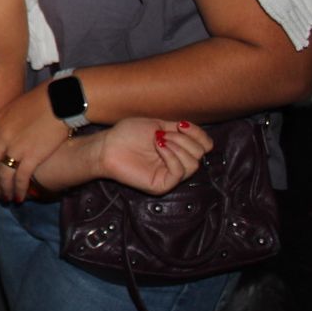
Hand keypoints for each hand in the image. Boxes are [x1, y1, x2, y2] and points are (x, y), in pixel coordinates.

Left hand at [0, 84, 72, 200]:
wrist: (59, 100)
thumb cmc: (40, 101)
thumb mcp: (13, 109)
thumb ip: (3, 122)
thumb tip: (2, 132)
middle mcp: (0, 136)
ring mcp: (14, 147)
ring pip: (2, 174)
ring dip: (3, 188)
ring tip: (6, 197)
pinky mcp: (31, 156)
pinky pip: (20, 178)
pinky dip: (19, 190)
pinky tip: (21, 198)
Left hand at [90, 118, 212, 194]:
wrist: (107, 145)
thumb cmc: (127, 134)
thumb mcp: (158, 125)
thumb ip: (180, 130)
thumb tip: (200, 135)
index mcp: (178, 149)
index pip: (204, 146)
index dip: (198, 134)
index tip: (181, 125)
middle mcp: (177, 163)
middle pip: (200, 154)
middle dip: (184, 139)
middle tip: (162, 134)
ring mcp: (170, 176)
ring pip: (193, 164)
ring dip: (178, 147)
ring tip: (159, 140)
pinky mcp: (162, 185)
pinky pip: (179, 173)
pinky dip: (172, 156)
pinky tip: (159, 147)